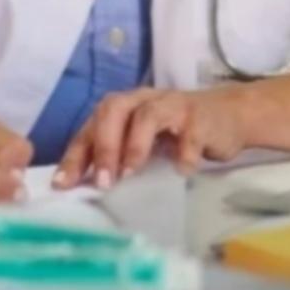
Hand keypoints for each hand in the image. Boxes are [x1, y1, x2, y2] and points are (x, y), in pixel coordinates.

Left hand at [54, 86, 248, 187]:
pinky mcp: (200, 117)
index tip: (62, 185)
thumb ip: (117, 158)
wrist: (228, 116)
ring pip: (147, 114)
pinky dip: (184, 153)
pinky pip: (189, 132)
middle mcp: (142, 100)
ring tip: (131, 174)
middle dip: (104, 146)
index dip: (75, 155)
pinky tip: (181, 171)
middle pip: (113, 109)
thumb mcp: (142, 144)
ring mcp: (172, 105)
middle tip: (102, 182)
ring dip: (135, 146)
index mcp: (122, 108)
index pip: (90, 127)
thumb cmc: (176, 134)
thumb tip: (83, 188)